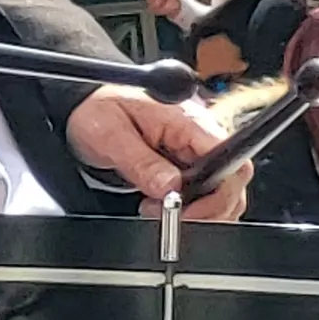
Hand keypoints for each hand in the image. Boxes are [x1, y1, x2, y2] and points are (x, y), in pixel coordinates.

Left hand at [64, 85, 248, 221]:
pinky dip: (191, 208)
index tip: (186, 210)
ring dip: (198, 211)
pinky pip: (206, 193)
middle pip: (232, 181)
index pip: (229, 158)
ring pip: (223, 192)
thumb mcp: (108, 134)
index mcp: (186, 120)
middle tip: (164, 213)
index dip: (217, 192)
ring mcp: (196, 151)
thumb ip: (140, 162)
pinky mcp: (189, 165)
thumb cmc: (96, 109)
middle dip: (205, 208)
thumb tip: (170, 188)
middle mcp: (199, 135)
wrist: (85, 106)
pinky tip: (164, 205)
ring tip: (157, 207)